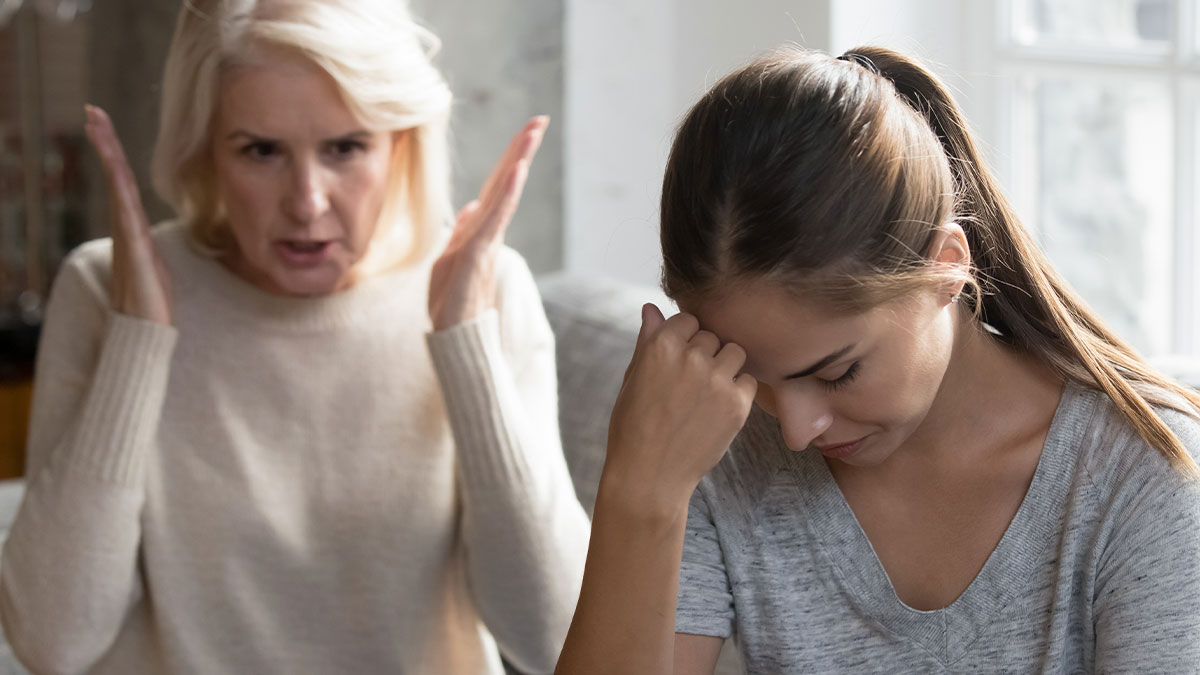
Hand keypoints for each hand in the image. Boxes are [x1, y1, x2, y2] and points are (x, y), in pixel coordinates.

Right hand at [84, 105, 171, 324]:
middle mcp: (125, 228)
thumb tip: (148, 243)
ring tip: (97, 124)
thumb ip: (149, 250)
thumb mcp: (155, 267)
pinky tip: (115, 167)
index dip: (115, 155)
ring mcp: (127, 237)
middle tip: (92, 110)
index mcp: (132, 229)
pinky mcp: (134, 251)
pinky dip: (120, 187)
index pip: (124, 184)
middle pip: (116, 177)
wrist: (143, 332)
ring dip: (109, 155)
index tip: (103, 125)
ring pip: (118, 187)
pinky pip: (126, 212)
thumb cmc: (151, 303)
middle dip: (105, 143)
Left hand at [428, 116, 547, 330]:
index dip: (509, 158)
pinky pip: (494, 218)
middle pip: (505, 183)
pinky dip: (506, 193)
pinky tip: (516, 171)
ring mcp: (485, 242)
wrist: (453, 339)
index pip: (495, 187)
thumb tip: (470, 206)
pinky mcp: (478, 255)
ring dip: (518, 162)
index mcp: (479, 231)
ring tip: (532, 134)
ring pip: (503, 194)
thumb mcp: (448, 260)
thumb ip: (461, 232)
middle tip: (540, 120)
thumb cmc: (451, 305)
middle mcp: (487, 232)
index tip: (526, 130)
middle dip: (521, 150)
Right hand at [602, 304, 757, 512]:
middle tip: (688, 386)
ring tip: (706, 395)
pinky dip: (738, 392)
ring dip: (725, 368)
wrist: (649, 475)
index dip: (684, 340)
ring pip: (735, 353)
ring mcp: (716, 380)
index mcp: (660, 345)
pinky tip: (716, 410)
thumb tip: (650, 307)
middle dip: (704, 355)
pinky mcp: (736, 404)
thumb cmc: (634, 427)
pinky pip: (748, 381)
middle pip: (712, 336)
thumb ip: (647, 340)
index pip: (688, 320)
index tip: (677, 363)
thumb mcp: (632, 379)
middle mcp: (690, 357)